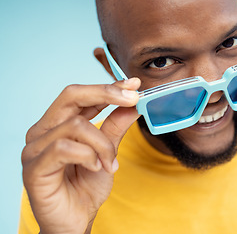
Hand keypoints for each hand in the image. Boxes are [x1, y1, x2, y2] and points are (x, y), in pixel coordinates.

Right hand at [22, 78, 140, 233]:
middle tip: (132, 100)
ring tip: (109, 163)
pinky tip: (96, 168)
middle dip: (107, 94)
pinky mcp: (34, 168)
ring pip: (76, 125)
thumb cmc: (87, 186)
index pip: (81, 95)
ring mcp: (35, 148)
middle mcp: (43, 131)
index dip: (108, 86)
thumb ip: (115, 127)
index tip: (134, 84)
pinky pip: (64, 148)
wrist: (76, 220)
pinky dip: (88, 156)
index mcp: (58, 124)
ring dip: (103, 144)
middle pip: (72, 95)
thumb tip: (133, 104)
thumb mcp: (107, 152)